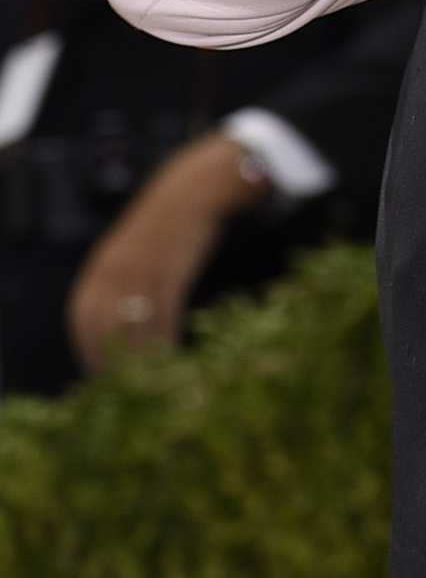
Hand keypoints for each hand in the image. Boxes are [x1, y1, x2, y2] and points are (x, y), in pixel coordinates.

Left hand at [66, 132, 260, 370]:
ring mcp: (143, 274)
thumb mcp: (128, 250)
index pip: (82, 315)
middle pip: (106, 327)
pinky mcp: (172, 276)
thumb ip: (117, 280)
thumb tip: (115, 320)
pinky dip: (166, 340)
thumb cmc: (163, 224)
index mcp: (100, 266)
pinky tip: (172, 354)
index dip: (86, 346)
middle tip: (123, 384)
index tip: (94, 369)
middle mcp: (116, 272)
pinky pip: (165, 318)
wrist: (191, 193)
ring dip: (141, 356)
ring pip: (136, 327)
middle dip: (112, 359)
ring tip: (149, 379)